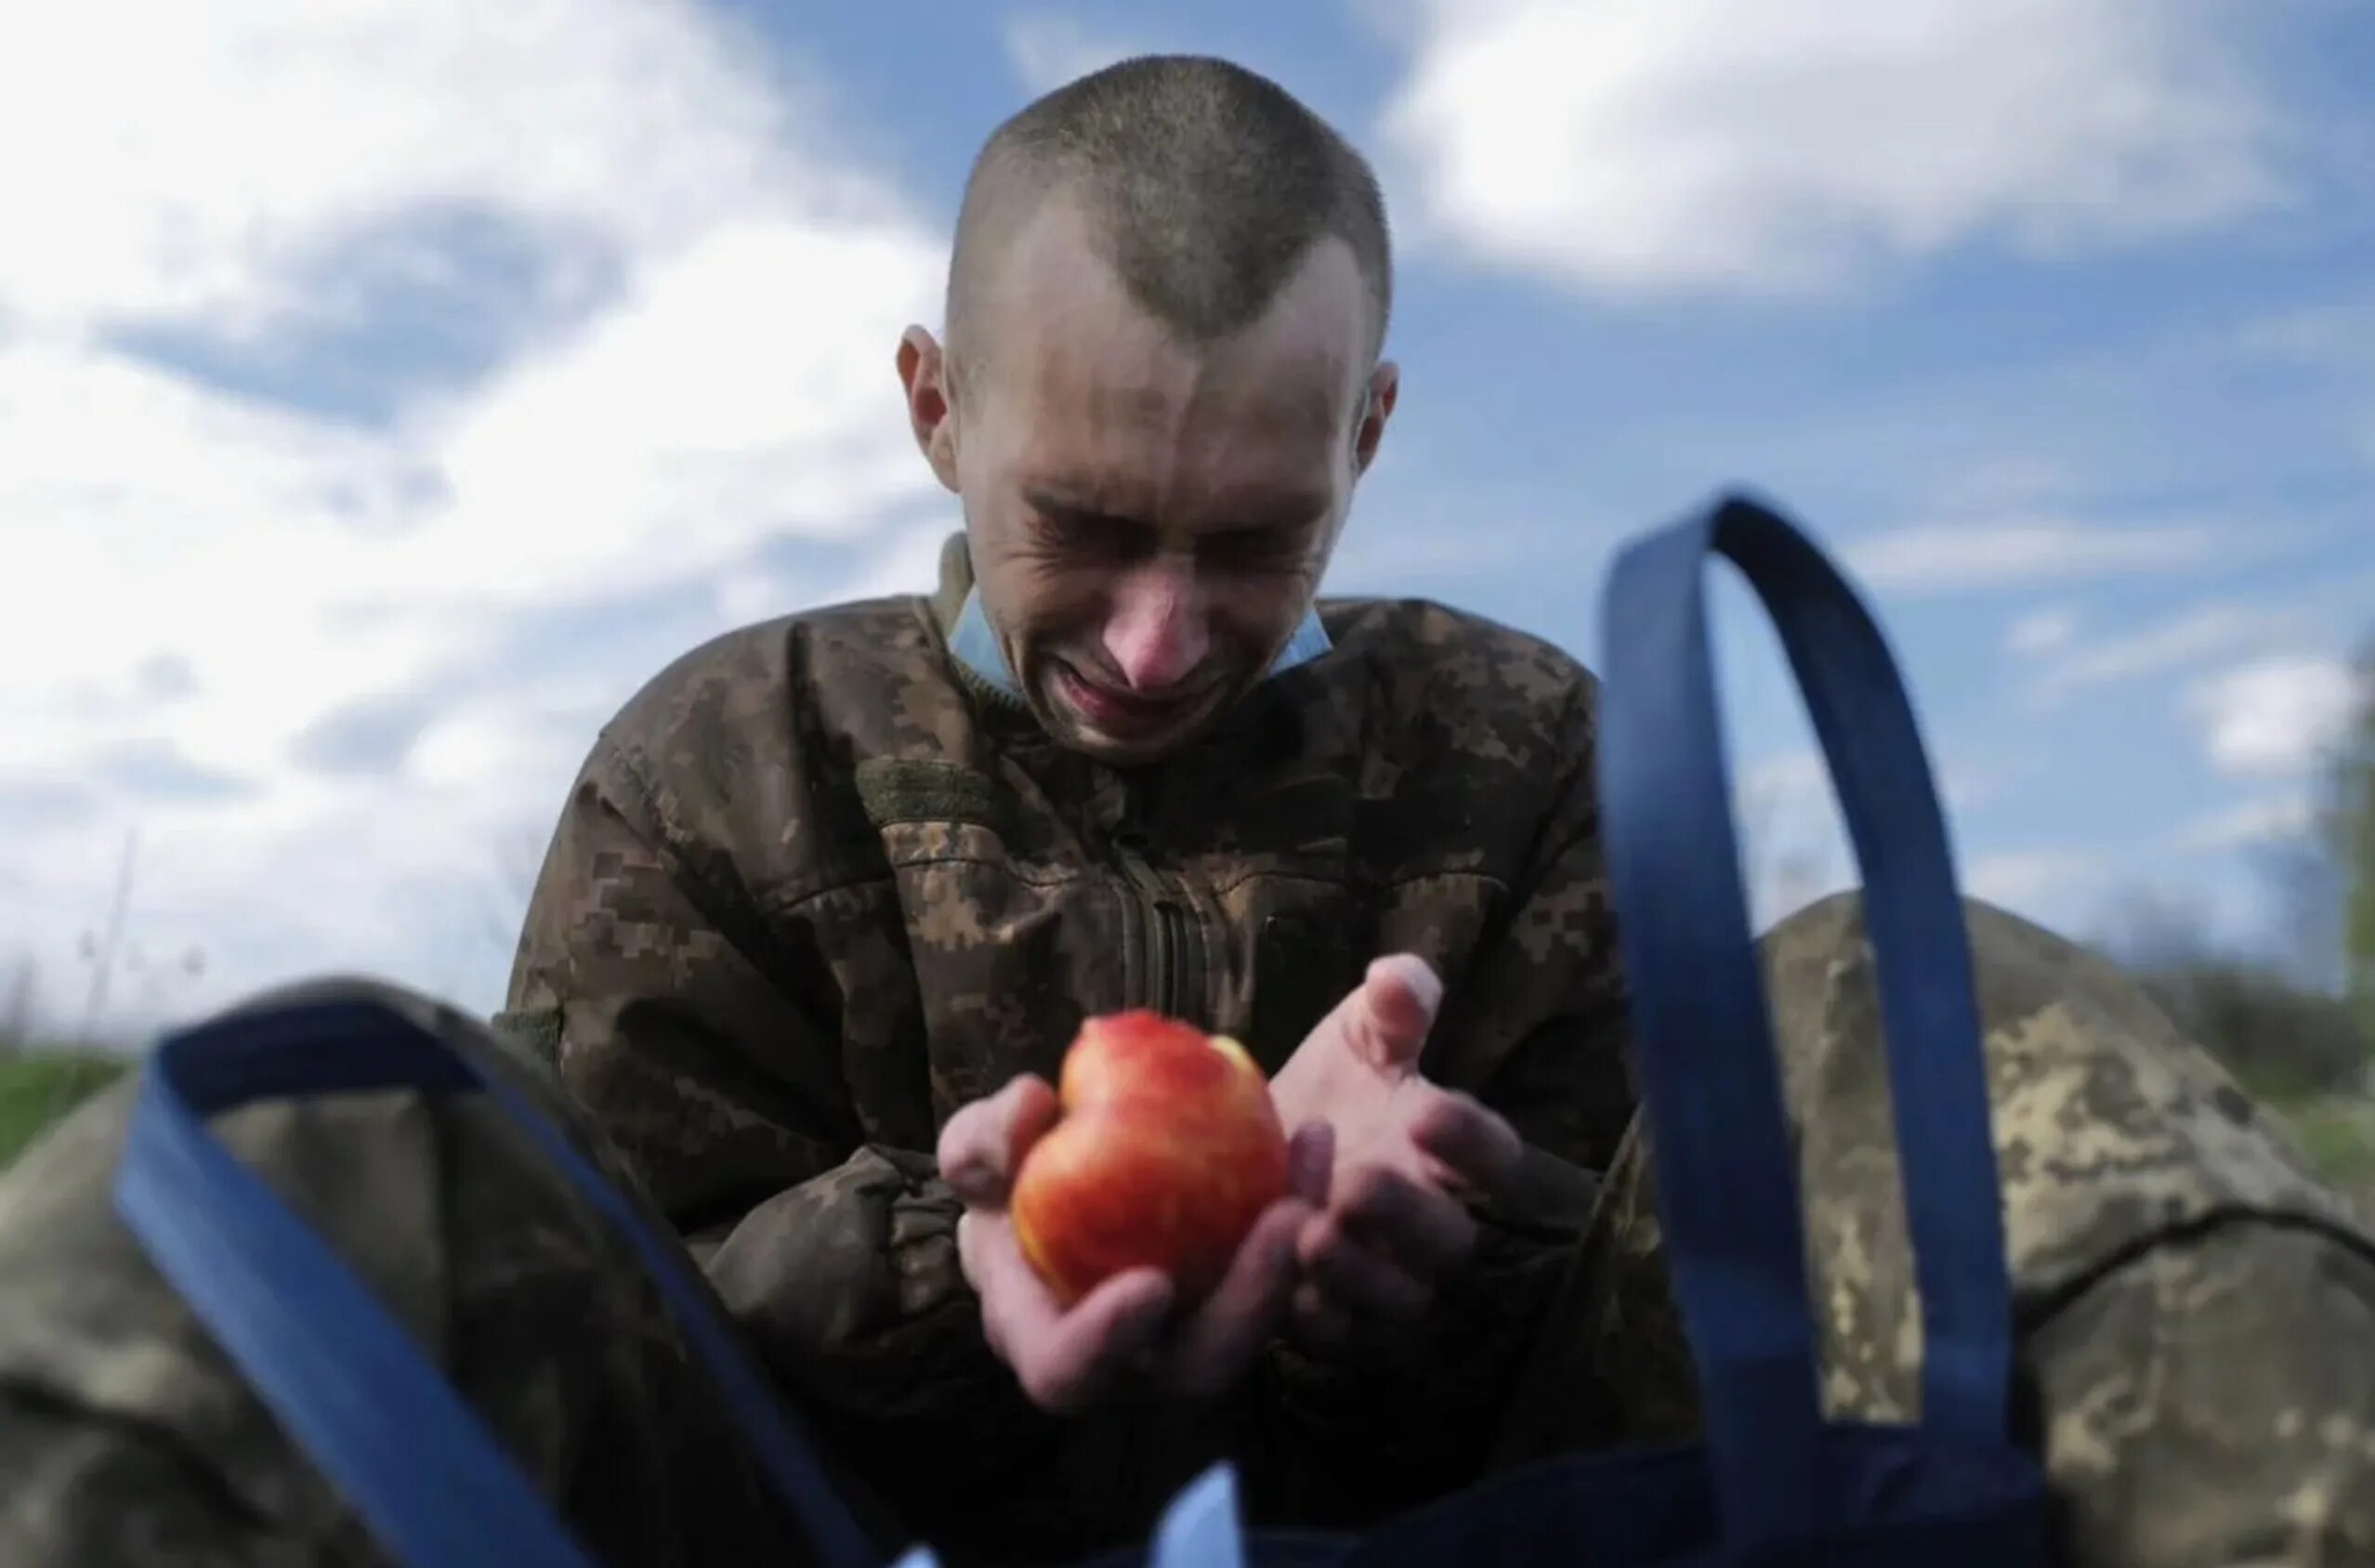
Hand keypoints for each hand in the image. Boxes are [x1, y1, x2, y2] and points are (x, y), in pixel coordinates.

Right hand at [936, 1075, 1328, 1413]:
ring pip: (1259, 1322)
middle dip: (1249, 1302)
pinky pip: (1280, 1269)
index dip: (1105, 1341)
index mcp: (1046, 1342)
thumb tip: (1029, 1110)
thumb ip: (984, 1140)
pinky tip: (1312, 1136)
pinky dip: (1300, 1203)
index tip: (1150, 1283)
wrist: (1051, 1185)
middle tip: (1285, 1219)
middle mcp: (1130, 1360)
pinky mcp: (1238, 1291)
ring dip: (1295, 1253)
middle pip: (1198, 1366)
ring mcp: (1193, 1331)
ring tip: (1312, 1170)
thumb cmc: (1004, 1177)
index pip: (1068, 1371)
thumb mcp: (976, 1149)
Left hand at [1269, 955, 1524, 1350]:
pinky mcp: (1338, 1325)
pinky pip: (1342, 1340)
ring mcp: (1389, 1282)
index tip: (1425, 1113)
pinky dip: (1315, 1316)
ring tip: (1310, 1231)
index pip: (1496, 1158)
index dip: (1473, 1142)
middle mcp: (1432, 1227)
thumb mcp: (1353, 1040)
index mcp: (1450, 1156)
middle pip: (1452, 1241)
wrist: (1248, 1156)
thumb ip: (1389, 1009)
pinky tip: (1280, 1280)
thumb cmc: (1325, 1093)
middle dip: (1408, 1215)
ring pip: (1402, 1301)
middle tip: (1357, 1181)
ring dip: (1360, 1272)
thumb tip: (1398, 977)